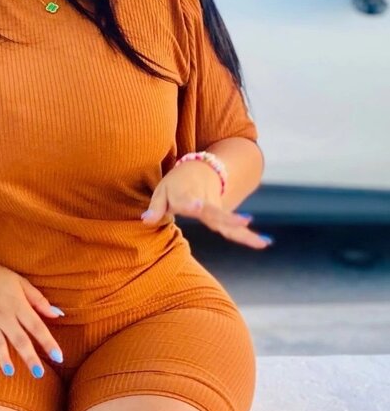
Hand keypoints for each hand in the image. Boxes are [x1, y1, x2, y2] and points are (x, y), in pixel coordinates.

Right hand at [0, 253, 64, 375]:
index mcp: (17, 304)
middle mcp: (2, 315)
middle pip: (18, 339)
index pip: (36, 326)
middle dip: (29, 357)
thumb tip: (57, 314)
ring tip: (10, 372)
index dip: (48, 342)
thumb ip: (39, 300)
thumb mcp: (20, 282)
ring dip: (2, 357)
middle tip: (39, 374)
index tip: (58, 357)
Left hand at [141, 160, 272, 249]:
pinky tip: (265, 243)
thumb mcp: (161, 192)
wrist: (199, 168)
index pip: (189, 202)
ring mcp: (216, 209)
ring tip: (263, 242)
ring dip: (246, 233)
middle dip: (229, 218)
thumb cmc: (175, 183)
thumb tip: (146, 220)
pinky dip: (248, 236)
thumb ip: (155, 208)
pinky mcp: (222, 215)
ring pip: (230, 223)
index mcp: (186, 197)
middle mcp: (205, 203)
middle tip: (244, 221)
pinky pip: (234, 228)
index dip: (193, 204)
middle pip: (217, 213)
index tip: (198, 205)